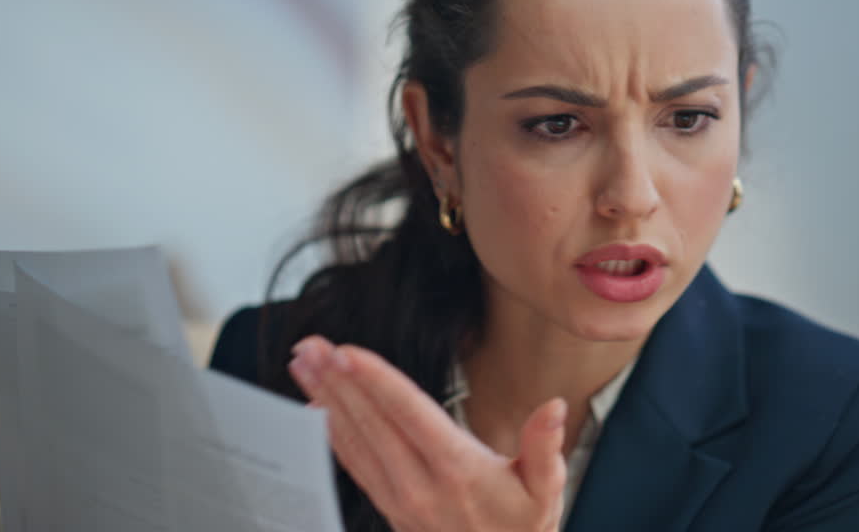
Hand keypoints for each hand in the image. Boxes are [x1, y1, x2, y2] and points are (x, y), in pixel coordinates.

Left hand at [288, 336, 566, 531]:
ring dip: (326, 400)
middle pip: (371, 423)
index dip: (377, 381)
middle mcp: (420, 485)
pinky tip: (314, 408)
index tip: (348, 353)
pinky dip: (330, 432)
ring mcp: (399, 498)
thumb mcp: (547, 489)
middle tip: (311, 345)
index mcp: (458, 471)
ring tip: (304, 364)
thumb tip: (553, 407)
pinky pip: (352, 463)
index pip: (409, 416)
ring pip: (354, 441)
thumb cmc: (522, 527)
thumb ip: (545, 446)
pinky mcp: (388, 505)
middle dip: (338, 380)